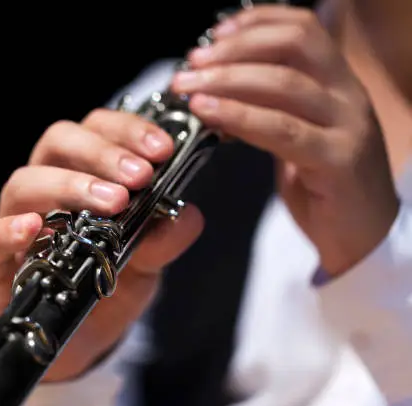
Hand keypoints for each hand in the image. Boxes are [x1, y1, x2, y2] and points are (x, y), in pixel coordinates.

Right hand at [0, 109, 202, 380]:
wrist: (84, 336)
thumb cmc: (108, 283)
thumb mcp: (147, 261)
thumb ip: (164, 237)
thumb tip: (188, 214)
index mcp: (81, 172)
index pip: (96, 130)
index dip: (126, 131)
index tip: (161, 149)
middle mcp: (46, 188)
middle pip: (58, 142)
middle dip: (101, 153)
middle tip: (139, 176)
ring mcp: (16, 222)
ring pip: (24, 183)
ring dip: (69, 185)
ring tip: (111, 203)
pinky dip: (6, 231)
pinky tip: (32, 228)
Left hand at [171, 5, 399, 274]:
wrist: (363, 238)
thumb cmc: (323, 186)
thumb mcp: (296, 136)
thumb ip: (268, 109)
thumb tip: (217, 88)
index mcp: (337, 84)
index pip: (301, 29)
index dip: (256, 22)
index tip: (216, 33)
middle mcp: (348, 95)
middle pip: (292, 46)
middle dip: (233, 49)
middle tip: (191, 64)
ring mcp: (348, 126)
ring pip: (285, 84)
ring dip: (226, 79)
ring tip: (187, 87)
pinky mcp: (338, 161)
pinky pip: (283, 130)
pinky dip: (240, 116)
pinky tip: (209, 113)